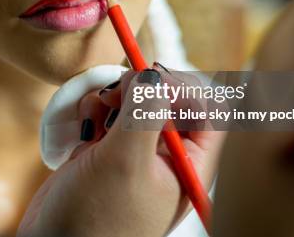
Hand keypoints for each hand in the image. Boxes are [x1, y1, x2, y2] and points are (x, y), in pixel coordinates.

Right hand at [20, 66, 223, 236]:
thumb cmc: (96, 219)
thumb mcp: (126, 162)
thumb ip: (144, 112)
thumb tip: (154, 73)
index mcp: (189, 166)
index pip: (208, 110)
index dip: (184, 87)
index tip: (152, 79)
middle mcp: (166, 158)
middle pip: (170, 100)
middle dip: (143, 89)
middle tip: (119, 92)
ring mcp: (135, 154)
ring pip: (136, 103)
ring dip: (115, 99)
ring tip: (98, 115)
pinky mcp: (106, 153)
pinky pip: (109, 115)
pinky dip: (96, 111)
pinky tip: (85, 129)